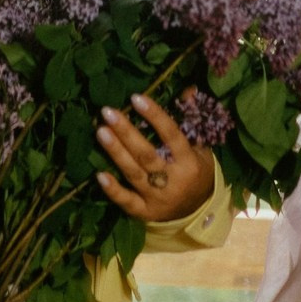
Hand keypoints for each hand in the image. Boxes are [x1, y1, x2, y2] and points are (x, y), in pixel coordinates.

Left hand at [95, 89, 214, 221]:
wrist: (199, 212)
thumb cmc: (196, 173)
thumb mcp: (201, 148)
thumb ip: (191, 119)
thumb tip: (187, 89)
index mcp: (189, 162)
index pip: (172, 136)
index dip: (155, 116)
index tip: (136, 98)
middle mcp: (174, 181)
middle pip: (147, 155)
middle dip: (127, 132)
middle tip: (108, 112)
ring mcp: (158, 199)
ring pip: (134, 174)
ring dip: (116, 152)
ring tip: (100, 131)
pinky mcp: (145, 213)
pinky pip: (127, 202)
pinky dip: (113, 190)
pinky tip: (99, 175)